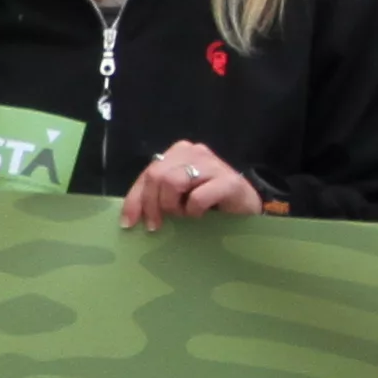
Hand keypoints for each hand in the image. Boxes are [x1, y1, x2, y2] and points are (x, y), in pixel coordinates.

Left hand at [118, 140, 264, 228]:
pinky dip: (194, 211)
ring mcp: (212, 164)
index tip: (129, 224)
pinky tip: (202, 216)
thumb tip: (130, 217)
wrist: (248, 208)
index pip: (148, 173)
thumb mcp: (178, 197)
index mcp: (178, 153)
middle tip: (159, 225)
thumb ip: (158, 196)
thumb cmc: (210, 203)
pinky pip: (197, 197)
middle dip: (152, 204)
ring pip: (172, 182)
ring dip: (174, 206)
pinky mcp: (228, 181)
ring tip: (185, 215)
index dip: (135, 199)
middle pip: (156, 175)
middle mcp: (193, 151)